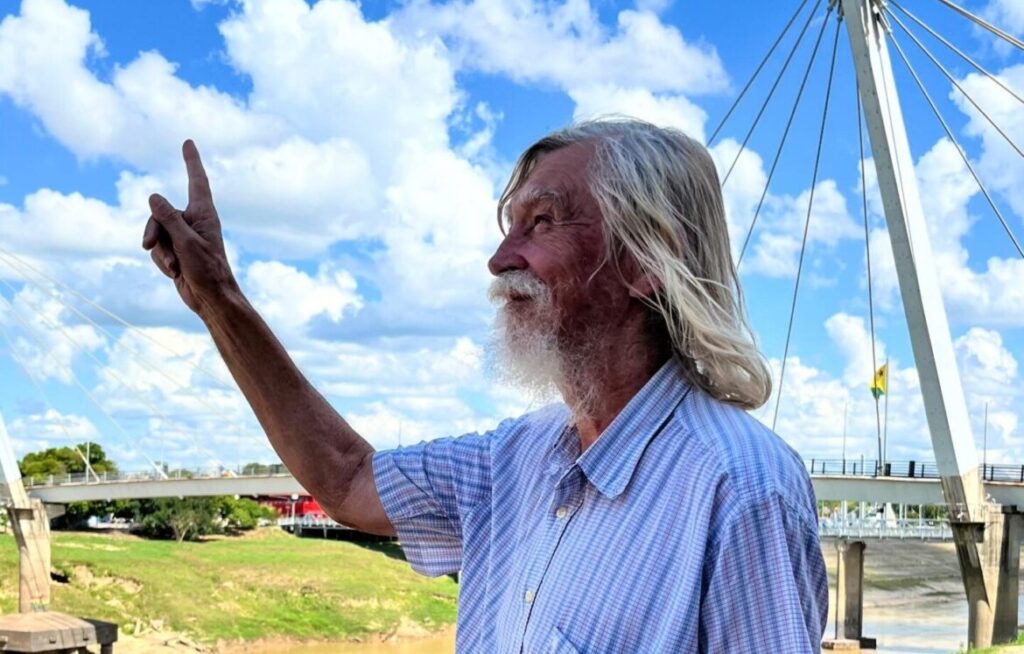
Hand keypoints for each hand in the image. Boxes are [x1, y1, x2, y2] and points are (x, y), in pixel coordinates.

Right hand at [142, 140, 238, 317]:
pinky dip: (161, 261)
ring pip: (155, 233)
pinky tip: (174, 273)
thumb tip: (154, 196)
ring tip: (174, 267)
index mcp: (204, 214)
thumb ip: (169, 219)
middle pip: (160, 214)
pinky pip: (157, 249)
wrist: (211, 298)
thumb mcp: (186, 243)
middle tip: (150, 246)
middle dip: (153, 232)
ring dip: (159, 252)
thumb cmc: (207, 271)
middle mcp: (193, 221)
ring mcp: (183, 236)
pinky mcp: (176, 250)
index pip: (197, 181)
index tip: (188, 142)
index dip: (191, 161)